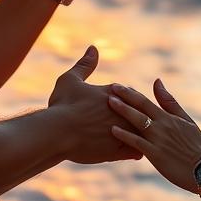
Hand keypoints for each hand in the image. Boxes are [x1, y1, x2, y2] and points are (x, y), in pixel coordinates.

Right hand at [48, 46, 141, 164]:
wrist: (56, 131)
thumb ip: (85, 64)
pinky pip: (135, 151)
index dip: (130, 100)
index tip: (128, 104)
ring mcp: (122, 131)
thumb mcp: (71, 79)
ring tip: (144, 138)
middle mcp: (122, 112)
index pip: (132, 95)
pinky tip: (136, 152)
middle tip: (142, 121)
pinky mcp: (117, 150)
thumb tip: (93, 48)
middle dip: (139, 116)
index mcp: (113, 94)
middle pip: (140, 113)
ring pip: (141, 132)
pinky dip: (136, 150)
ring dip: (142, 134)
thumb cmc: (62, 105)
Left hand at [108, 79, 200, 191]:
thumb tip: (157, 81)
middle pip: (140, 107)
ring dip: (123, 110)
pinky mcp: (155, 155)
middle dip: (124, 96)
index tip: (118, 86)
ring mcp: (158, 140)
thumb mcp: (186, 120)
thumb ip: (169, 102)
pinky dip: (125, 135)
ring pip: (137, 121)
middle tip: (110, 87)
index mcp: (168, 117)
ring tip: (109, 101)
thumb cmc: (196, 145)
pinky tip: (113, 130)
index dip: (131, 93)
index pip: (146, 101)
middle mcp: (162, 126)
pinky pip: (137, 142)